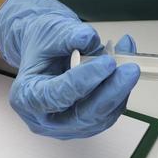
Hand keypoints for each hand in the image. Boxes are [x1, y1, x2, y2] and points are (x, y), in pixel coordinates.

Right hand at [0, 0, 139, 138]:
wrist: (46, 51)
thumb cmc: (43, 43)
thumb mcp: (50, 30)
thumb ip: (68, 35)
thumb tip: (88, 39)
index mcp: (27, 97)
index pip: (57, 95)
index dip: (84, 80)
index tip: (107, 62)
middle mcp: (44, 119)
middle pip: (82, 114)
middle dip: (111, 92)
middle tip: (131, 70)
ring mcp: (65, 127)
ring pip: (99, 118)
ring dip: (119, 92)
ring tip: (129, 64)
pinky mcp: (84, 126)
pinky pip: (107, 115)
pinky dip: (120, 94)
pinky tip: (125, 71)